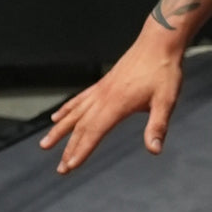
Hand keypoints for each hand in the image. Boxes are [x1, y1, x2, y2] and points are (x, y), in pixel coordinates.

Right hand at [39, 38, 183, 173]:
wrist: (158, 42)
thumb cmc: (164, 71)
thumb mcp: (166, 101)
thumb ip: (158, 126)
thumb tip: (154, 150)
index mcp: (117, 104)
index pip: (94, 133)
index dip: (81, 151)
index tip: (69, 167)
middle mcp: (103, 97)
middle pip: (81, 127)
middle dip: (69, 148)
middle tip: (60, 169)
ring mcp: (101, 89)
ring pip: (74, 113)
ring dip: (60, 130)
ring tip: (45, 144)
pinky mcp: (103, 83)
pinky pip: (79, 99)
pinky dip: (67, 110)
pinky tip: (57, 117)